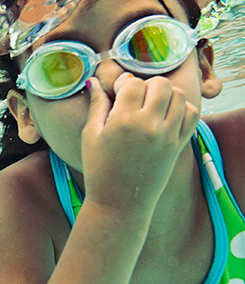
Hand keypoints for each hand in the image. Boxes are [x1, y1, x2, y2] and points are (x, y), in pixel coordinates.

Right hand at [81, 74, 199, 215]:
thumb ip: (96, 104)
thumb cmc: (99, 170)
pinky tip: (166, 115)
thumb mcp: (90, 135)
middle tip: (135, 97)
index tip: (117, 93)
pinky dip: (183, 108)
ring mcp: (168, 136)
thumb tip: (93, 79)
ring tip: (151, 104)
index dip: (123, 84)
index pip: (133, 84)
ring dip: (165, 94)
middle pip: (160, 84)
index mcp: (123, 121)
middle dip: (147, 85)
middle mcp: (149, 126)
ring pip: (179, 95)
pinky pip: (192, 114)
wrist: (119, 204)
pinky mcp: (178, 145)